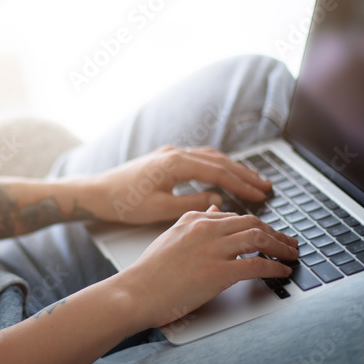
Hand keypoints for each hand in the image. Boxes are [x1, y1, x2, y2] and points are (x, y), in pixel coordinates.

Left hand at [84, 145, 272, 223]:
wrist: (96, 193)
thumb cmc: (124, 204)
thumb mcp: (160, 209)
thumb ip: (191, 203)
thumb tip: (217, 199)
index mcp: (175, 163)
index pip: (218, 172)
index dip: (242, 184)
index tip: (261, 194)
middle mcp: (175, 153)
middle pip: (219, 161)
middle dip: (244, 174)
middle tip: (266, 186)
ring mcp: (169, 154)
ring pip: (210, 157)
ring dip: (232, 168)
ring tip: (252, 180)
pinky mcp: (164, 159)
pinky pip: (198, 159)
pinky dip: (216, 166)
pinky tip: (224, 174)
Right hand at [115, 209, 296, 330]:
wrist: (135, 292)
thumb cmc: (148, 273)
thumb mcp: (170, 238)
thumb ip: (192, 223)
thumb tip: (214, 208)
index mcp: (193, 220)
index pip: (235, 217)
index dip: (257, 225)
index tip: (268, 234)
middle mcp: (205, 229)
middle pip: (252, 223)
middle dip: (275, 233)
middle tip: (289, 242)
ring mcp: (212, 249)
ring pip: (258, 238)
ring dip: (281, 246)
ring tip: (292, 254)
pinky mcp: (218, 272)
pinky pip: (256, 264)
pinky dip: (275, 267)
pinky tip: (282, 271)